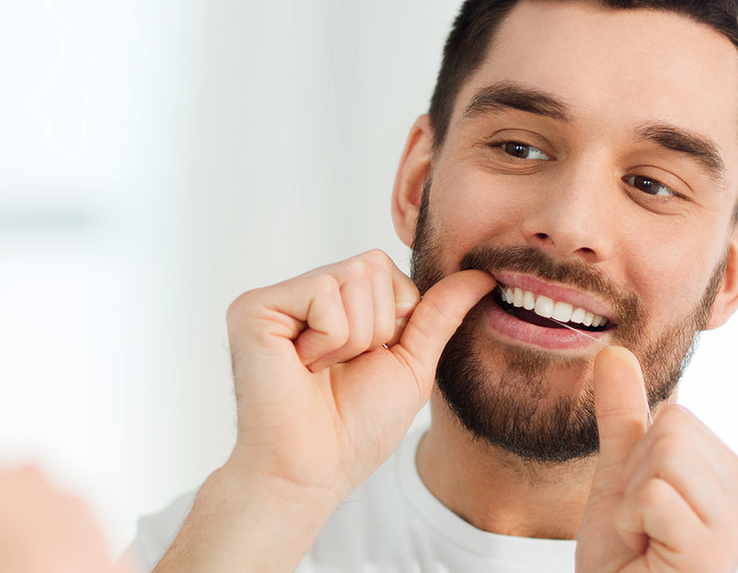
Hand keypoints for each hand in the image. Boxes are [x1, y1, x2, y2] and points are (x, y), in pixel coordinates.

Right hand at [221, 249, 495, 499]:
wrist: (314, 470)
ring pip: (352, 277)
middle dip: (375, 328)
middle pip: (372, 266)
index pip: (385, 268)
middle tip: (340, 369)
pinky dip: (329, 340)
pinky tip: (302, 367)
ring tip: (320, 370)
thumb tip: (483, 275)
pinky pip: (323, 292)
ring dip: (354, 338)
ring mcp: (275, 299)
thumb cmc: (355, 428)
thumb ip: (439, 314)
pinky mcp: (254, 308)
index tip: (363, 362)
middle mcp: (300, 294)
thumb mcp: (411, 363)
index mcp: (332, 304)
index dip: (394, 319)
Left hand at [575, 348, 737, 572]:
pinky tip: (646, 555)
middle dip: (635, 477)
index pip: (678, 415)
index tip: (645, 509)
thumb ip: (624, 415)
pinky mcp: (713, 554)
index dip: (640, 459)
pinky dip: (630, 523)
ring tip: (644, 540)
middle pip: (673, 429)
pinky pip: (654, 495)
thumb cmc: (623, 556)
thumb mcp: (619, 474)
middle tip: (641, 527)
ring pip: (664, 456)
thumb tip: (614, 351)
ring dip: (631, 501)